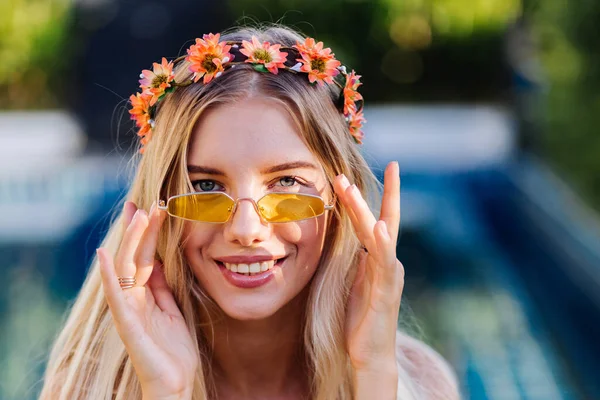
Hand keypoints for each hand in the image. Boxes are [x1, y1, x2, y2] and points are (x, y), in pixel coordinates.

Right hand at [97, 201, 197, 399]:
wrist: (175, 383)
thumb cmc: (173, 349)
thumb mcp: (172, 309)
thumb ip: (163, 287)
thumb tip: (161, 261)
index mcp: (145, 294)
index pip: (146, 256)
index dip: (148, 233)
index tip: (152, 207)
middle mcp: (133, 298)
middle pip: (135, 256)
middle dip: (140, 229)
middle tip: (146, 202)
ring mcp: (128, 310)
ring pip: (126, 268)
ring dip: (131, 241)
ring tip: (137, 216)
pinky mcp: (127, 324)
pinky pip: (116, 296)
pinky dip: (109, 275)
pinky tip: (104, 256)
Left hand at [334, 162, 402, 373]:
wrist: (370, 353)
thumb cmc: (361, 318)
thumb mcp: (354, 281)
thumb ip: (355, 259)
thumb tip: (350, 238)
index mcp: (377, 259)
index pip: (371, 220)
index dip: (362, 197)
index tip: (349, 174)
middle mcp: (387, 262)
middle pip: (379, 220)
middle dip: (372, 193)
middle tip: (363, 168)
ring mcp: (389, 275)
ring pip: (379, 235)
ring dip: (366, 210)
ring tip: (352, 188)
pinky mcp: (386, 291)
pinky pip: (384, 263)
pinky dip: (382, 243)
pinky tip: (379, 227)